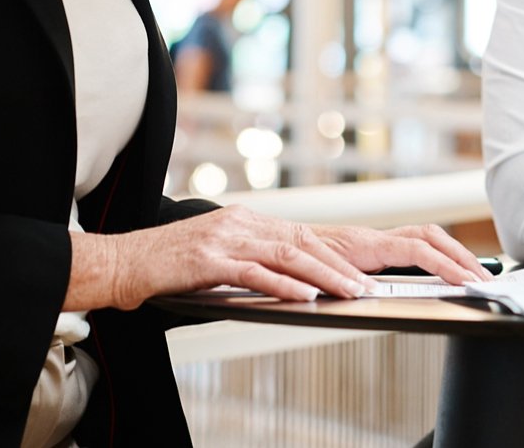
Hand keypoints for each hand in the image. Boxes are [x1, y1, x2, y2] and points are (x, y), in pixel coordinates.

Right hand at [101, 206, 481, 308]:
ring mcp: (230, 238)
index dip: (368, 251)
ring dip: (327, 275)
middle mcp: (254, 225)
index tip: (402, 265)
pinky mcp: (207, 259)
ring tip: (359, 293)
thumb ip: (270, 268)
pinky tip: (304, 298)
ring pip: (291, 255)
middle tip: (398, 278)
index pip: (327, 237)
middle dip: (364, 260)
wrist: (121, 262)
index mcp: (265, 226)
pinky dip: (280, 285)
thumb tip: (310, 286)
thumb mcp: (231, 262)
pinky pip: (252, 272)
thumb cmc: (176, 269)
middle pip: (320, 241)